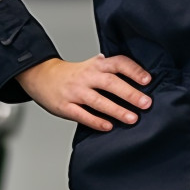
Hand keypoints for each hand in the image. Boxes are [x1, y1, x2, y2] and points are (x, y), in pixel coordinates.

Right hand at [16, 54, 151, 131]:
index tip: (148, 80)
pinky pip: (82, 115)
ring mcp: (76, 92)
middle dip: (130, 93)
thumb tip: (138, 74)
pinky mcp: (65, 106)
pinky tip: (109, 126)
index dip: (134, 70)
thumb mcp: (92, 65)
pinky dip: (96, 121)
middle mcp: (87, 76)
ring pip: (98, 101)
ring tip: (132, 118)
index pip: (118, 63)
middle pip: (111, 83)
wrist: (42, 76)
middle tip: (146, 103)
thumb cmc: (73, 73)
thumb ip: (111, 69)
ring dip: (116, 110)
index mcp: (96, 64)